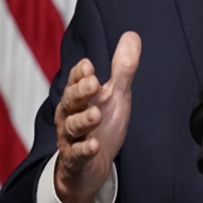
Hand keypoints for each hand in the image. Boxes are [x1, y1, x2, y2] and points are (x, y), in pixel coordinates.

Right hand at [53, 31, 141, 202]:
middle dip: (81, 91)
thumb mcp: (115, 96)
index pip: (75, 81)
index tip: (89, 66)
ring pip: (72, 127)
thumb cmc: (101, 126)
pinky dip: (84, 150)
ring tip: (96, 114)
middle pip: (71, 101)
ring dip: (83, 120)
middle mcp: (70, 115)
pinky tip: (94, 145)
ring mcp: (71, 138)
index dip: (80, 74)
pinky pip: (77, 155)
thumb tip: (132, 35)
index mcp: (79, 97)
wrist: (90, 167)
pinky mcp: (76, 161)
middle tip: (93, 83)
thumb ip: (122, 69)